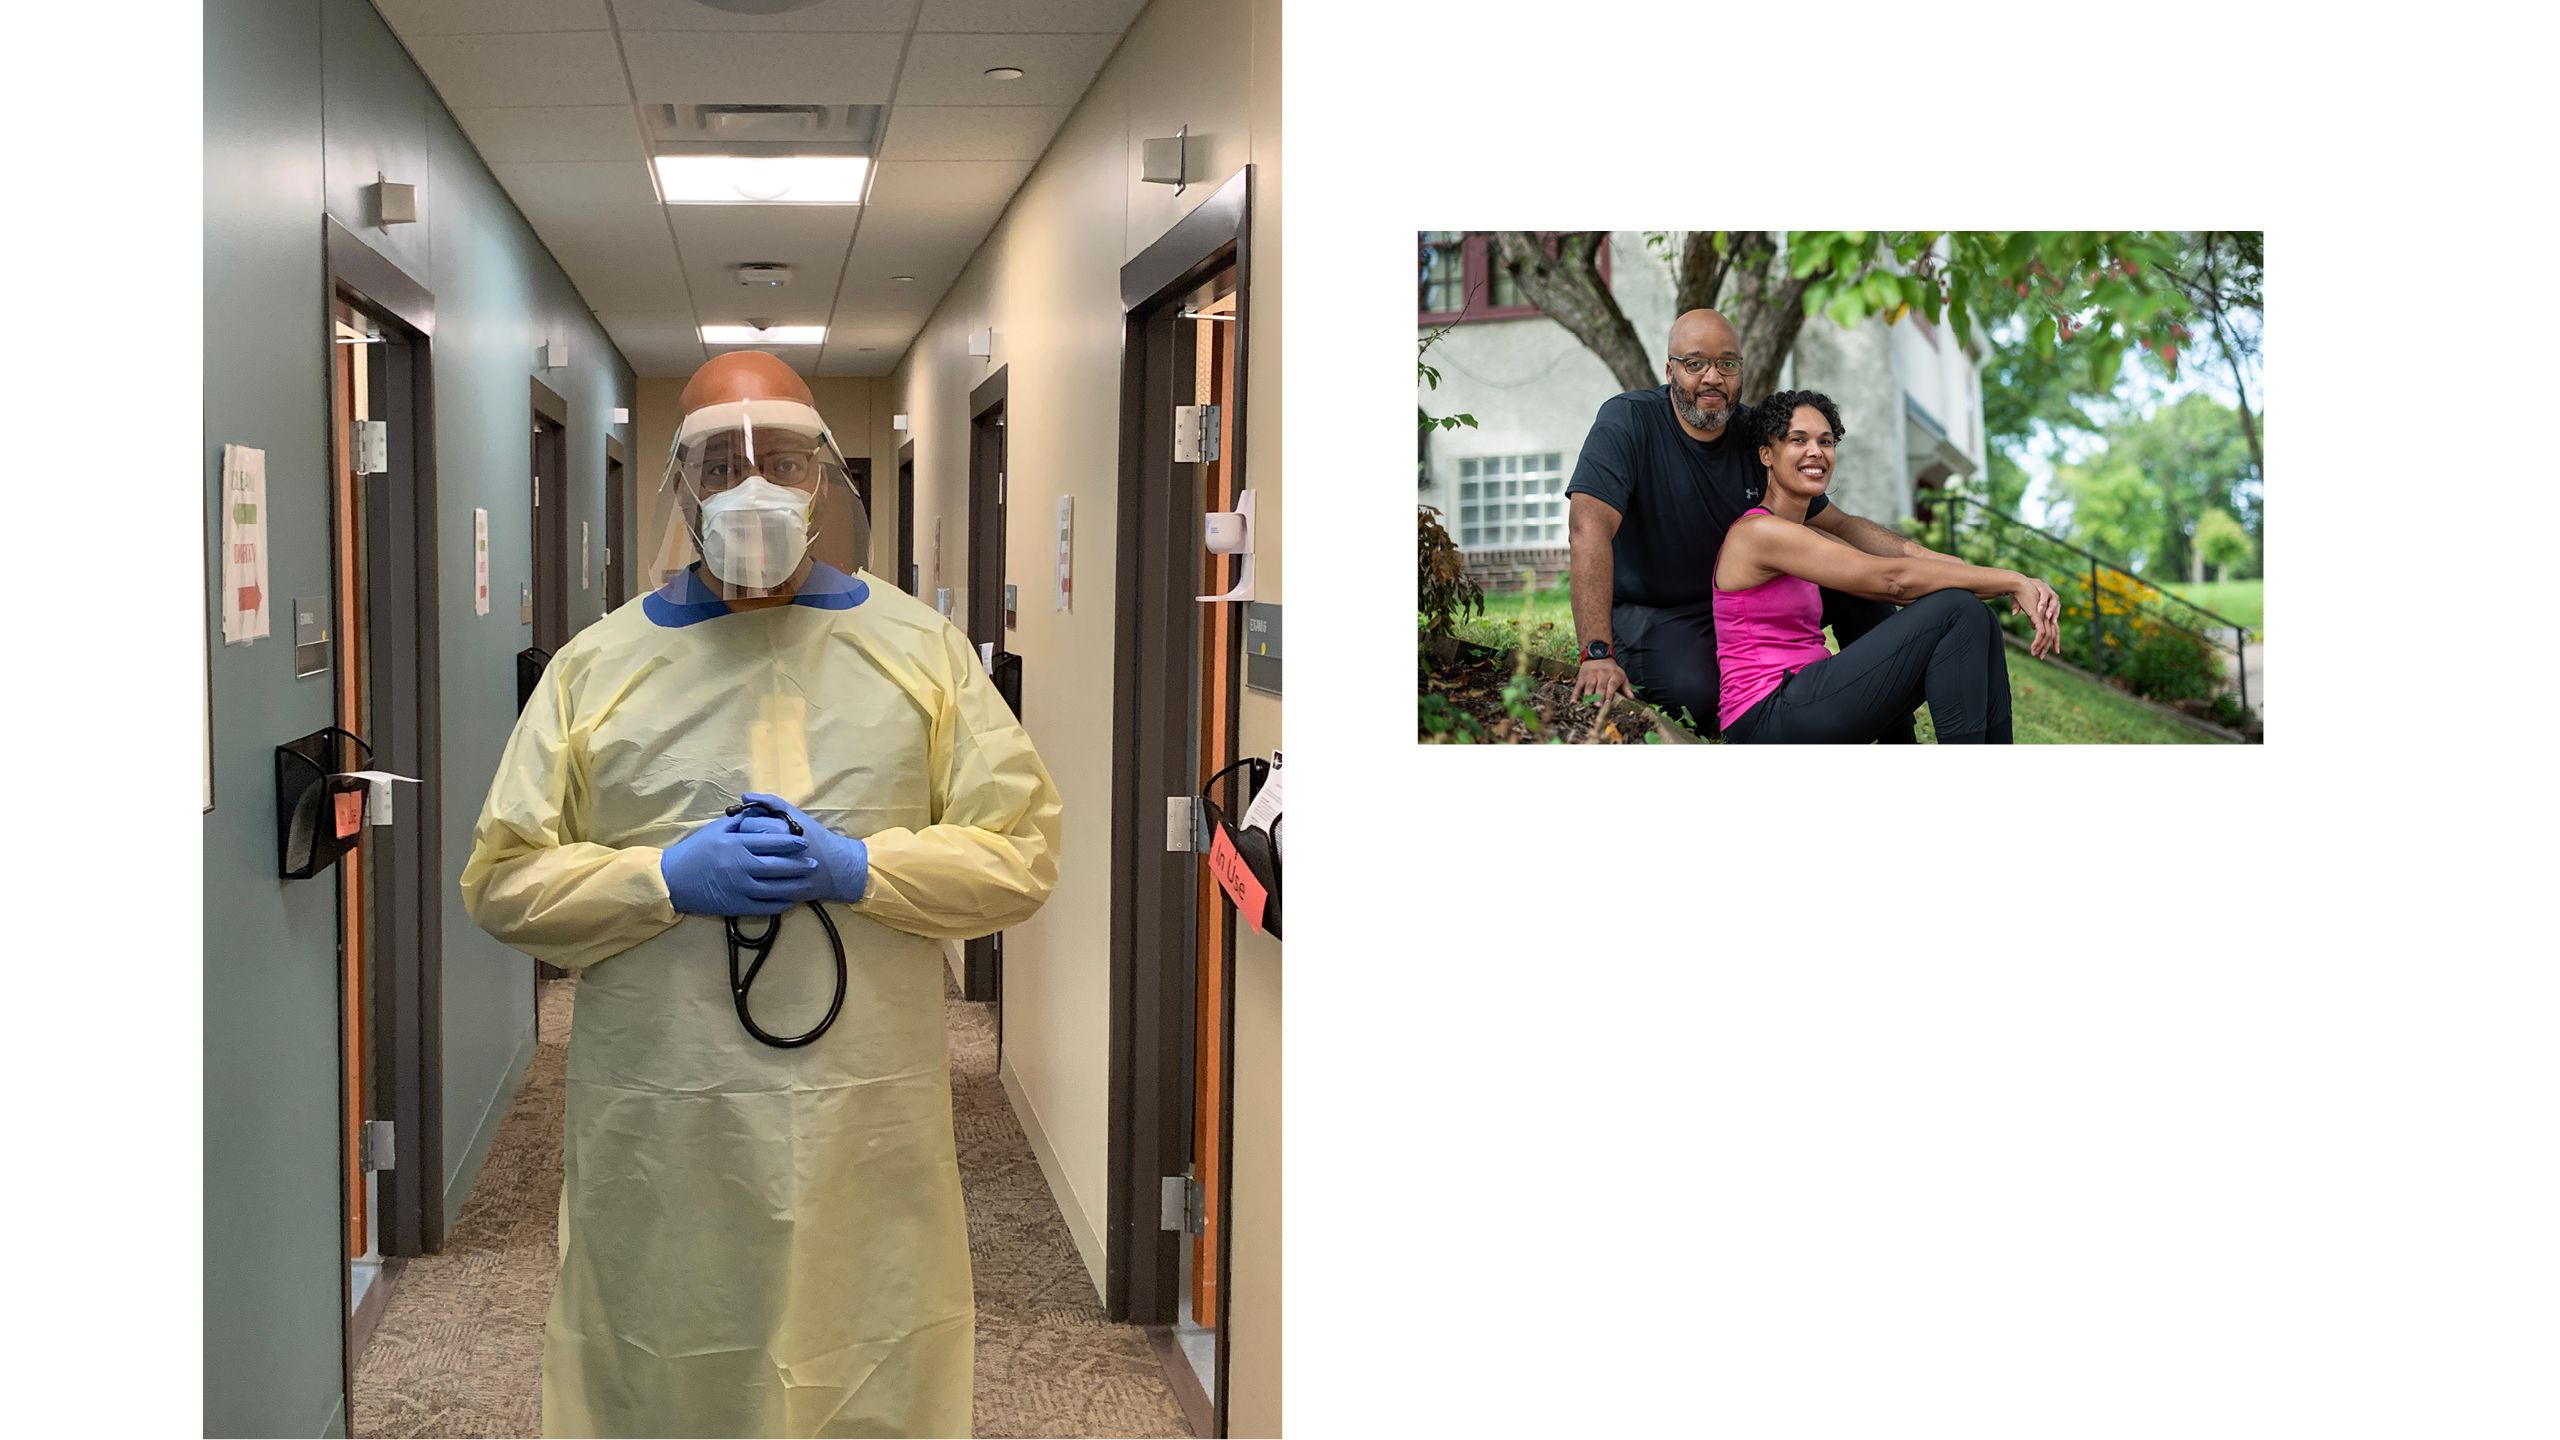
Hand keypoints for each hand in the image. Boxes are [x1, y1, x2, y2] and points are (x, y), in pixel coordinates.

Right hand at [661, 810, 816, 915]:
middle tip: (813, 863)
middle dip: (799, 864)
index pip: (771, 842)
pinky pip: (763, 906)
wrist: (672, 879)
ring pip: (774, 888)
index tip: (804, 842)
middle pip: (777, 866)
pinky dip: (779, 903)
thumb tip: (761, 812)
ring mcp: (738, 888)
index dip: (791, 842)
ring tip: (806, 882)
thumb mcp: (716, 829)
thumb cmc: (695, 850)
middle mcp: (740, 866)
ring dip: (794, 885)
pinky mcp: (735, 905)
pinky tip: (789, 900)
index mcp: (736, 844)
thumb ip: (740, 821)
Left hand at [740, 792, 869, 903]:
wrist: (835, 869)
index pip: (747, 824)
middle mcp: (775, 850)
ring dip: (747, 859)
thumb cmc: (815, 838)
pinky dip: (752, 876)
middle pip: (743, 843)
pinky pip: (752, 882)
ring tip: (756, 856)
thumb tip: (744, 795)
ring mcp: (774, 872)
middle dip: (746, 842)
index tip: (755, 827)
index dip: (748, 824)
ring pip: (745, 863)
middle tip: (755, 843)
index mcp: (780, 830)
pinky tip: (758, 872)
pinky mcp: (773, 889)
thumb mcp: (796, 815)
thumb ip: (771, 802)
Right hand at [1575, 657, 1631, 704]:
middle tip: (1598, 706)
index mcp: (1614, 675)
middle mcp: (1602, 674)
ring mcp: (1591, 676)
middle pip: (1600, 687)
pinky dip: (1575, 694)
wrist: (1598, 655)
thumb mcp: (1621, 676)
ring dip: (1588, 696)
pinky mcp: (1582, 677)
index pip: (1612, 685)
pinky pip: (1578, 686)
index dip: (1610, 694)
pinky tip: (1573, 702)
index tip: (1608, 703)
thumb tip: (1632, 699)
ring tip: (1588, 706)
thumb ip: (1626, 688)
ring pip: (1589, 687)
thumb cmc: (1611, 670)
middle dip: (1599, 697)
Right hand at [2012, 576, 2061, 658]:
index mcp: (2046, 614)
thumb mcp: (2027, 609)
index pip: (2054, 630)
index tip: (2053, 651)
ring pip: (2047, 636)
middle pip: (2053, 634)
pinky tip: (2033, 648)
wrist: (2019, 586)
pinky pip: (2041, 633)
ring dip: (2041, 647)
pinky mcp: (2038, 616)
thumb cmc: (2021, 595)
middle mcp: (2047, 615)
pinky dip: (2038, 642)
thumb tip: (2034, 627)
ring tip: (2035, 654)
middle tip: (2041, 657)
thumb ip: (2032, 618)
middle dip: (2048, 647)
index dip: (2054, 641)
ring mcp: (2044, 616)